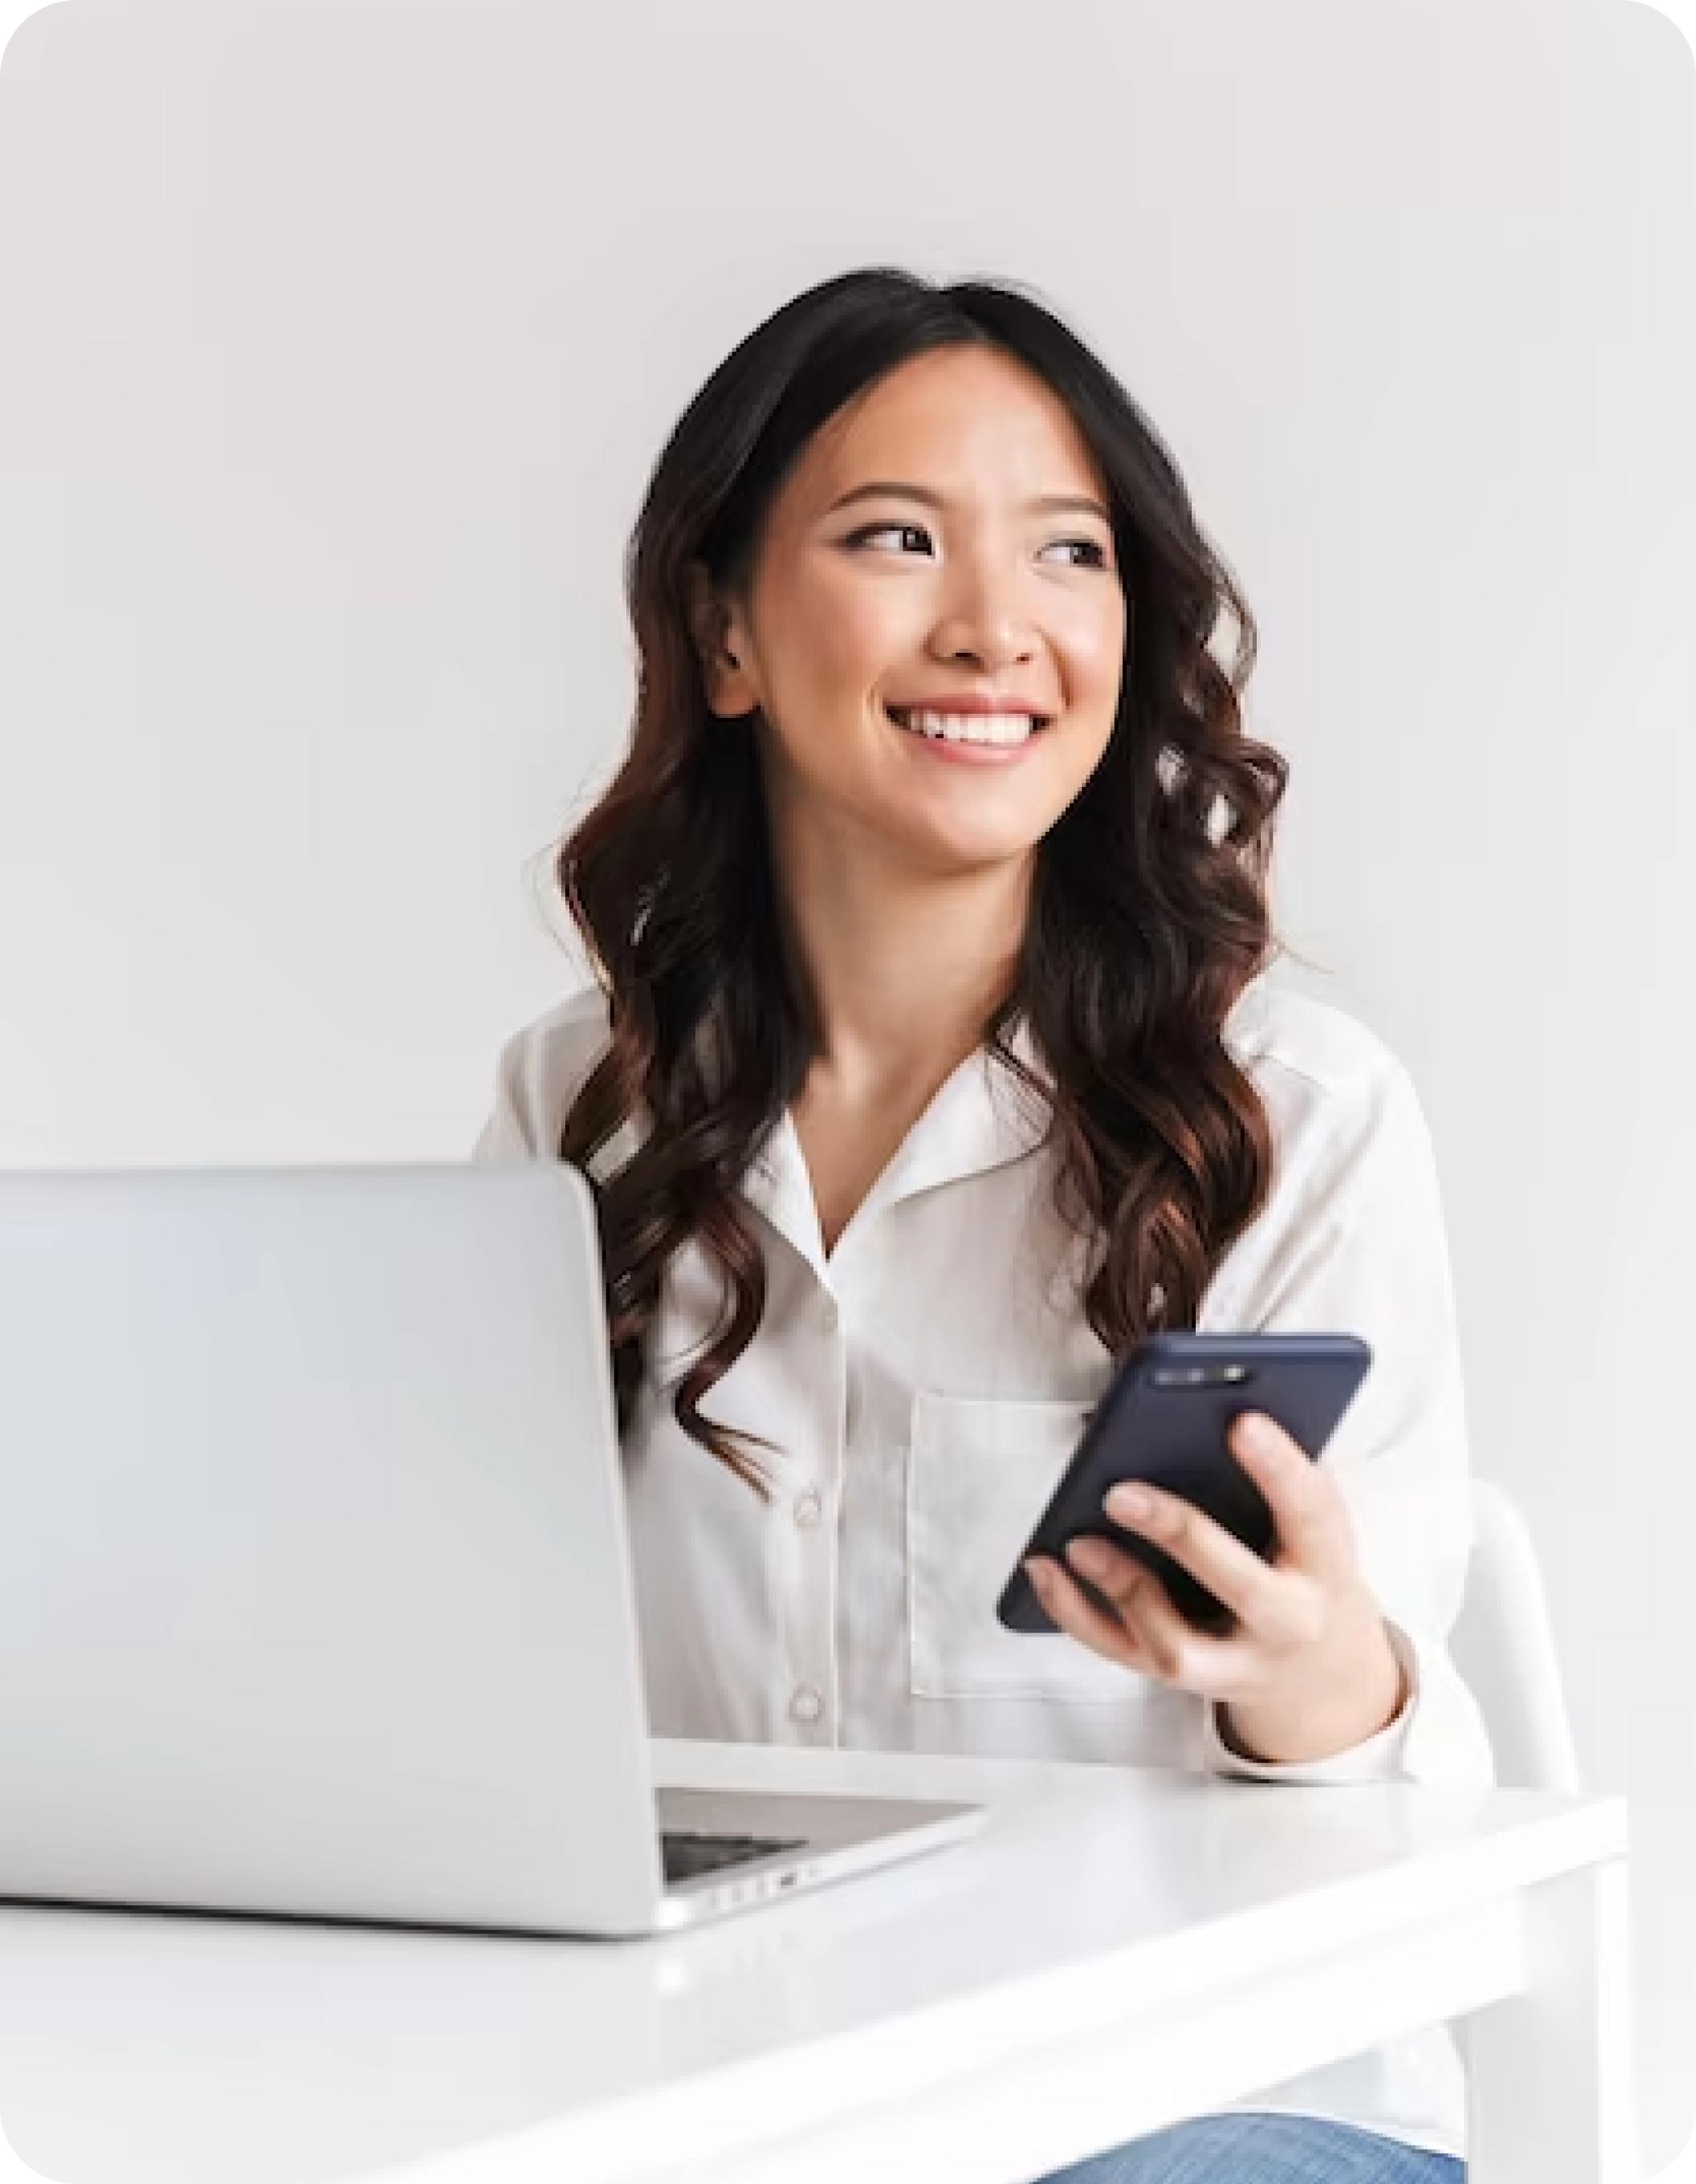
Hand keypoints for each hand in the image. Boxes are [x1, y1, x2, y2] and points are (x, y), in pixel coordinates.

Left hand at [1023, 1410, 1406, 1763]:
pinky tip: (1045, 1568)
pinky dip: (1075, 1612)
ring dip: (1121, 1587)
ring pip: (1176, 1645)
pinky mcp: (1181, 1679)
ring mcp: (1234, 1662)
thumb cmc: (1305, 1569)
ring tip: (1078, 1540)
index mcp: (1328, 1568)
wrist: (1319, 1669)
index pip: (1313, 1514)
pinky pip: (1121, 1652)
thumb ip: (1280, 1475)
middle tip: (1122, 1492)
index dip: (1281, 1468)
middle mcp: (1287, 1625)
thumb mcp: (1314, 1523)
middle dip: (1181, 1535)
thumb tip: (1215, 1410)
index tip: (1242, 1420)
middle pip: (1240, 1586)